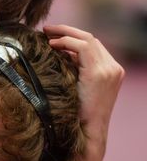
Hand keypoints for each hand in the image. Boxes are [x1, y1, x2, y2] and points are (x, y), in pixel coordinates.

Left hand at [44, 25, 124, 144]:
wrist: (87, 130)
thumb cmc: (77, 112)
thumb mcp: (78, 85)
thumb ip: (75, 69)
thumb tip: (59, 53)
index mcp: (111, 70)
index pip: (93, 45)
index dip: (73, 37)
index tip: (54, 36)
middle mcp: (113, 67)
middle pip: (91, 39)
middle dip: (68, 31)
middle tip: (47, 29)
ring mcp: (109, 69)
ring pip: (87, 40)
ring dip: (64, 34)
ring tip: (46, 33)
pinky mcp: (99, 73)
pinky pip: (83, 48)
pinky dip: (66, 43)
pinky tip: (52, 45)